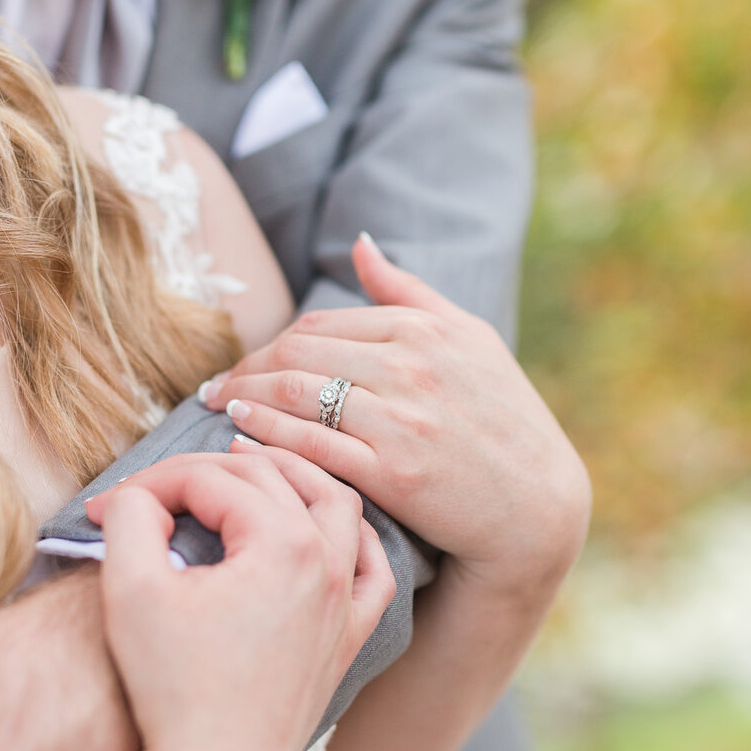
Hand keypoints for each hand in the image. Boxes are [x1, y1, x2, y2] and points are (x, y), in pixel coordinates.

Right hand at [87, 451, 394, 750]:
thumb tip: (137, 495)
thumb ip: (132, 518)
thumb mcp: (132, 590)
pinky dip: (355, 536)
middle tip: (157, 486)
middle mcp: (326, 563)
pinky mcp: (347, 639)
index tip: (107, 507)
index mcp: (282, 543)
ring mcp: (344, 602)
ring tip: (250, 466)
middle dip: (207, 472)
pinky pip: (372, 571)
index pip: (209, 480)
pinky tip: (330, 527)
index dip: (150, 485)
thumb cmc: (171, 689)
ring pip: (336, 507)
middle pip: (270, 480)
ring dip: (294, 475)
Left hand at [202, 234, 590, 591]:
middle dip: (246, 369)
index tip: (244, 363)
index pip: (319, 326)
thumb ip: (409, 291)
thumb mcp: (470, 340)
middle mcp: (411, 366)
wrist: (537, 506)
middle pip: (298, 356)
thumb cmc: (504, 421)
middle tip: (212, 386)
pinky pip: (311, 444)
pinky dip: (265, 435)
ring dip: (244, 398)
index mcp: (424, 329)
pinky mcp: (393, 472)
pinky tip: (238, 435)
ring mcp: (402, 419)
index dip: (271, 344)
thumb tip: (360, 244)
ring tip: (216, 406)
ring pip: (297, 395)